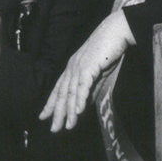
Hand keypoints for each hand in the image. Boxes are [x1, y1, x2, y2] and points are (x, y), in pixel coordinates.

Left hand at [39, 10, 134, 131]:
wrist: (117, 31)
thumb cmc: (109, 51)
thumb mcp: (98, 74)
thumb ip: (90, 89)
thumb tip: (83, 105)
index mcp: (72, 68)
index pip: (58, 89)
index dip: (51, 103)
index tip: (44, 116)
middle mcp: (71, 68)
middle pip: (62, 94)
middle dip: (57, 112)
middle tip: (53, 129)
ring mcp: (79, 66)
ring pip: (71, 92)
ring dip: (69, 111)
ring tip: (67, 126)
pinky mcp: (89, 66)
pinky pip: (83, 85)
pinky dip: (79, 99)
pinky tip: (77, 112)